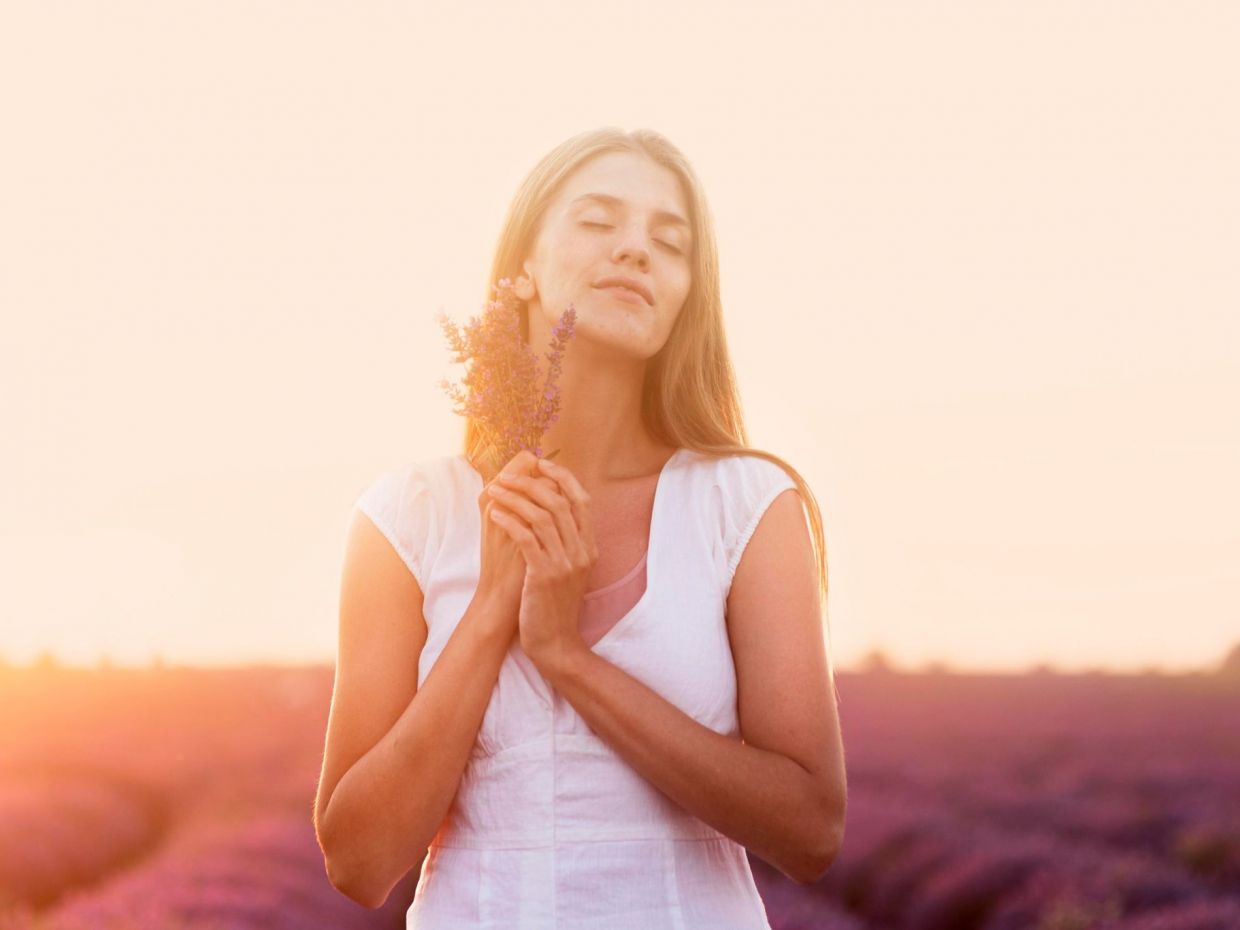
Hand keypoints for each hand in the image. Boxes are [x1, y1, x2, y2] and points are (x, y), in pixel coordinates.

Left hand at [485, 456, 597, 674]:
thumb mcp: (569, 569)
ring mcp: (565, 563)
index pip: (582, 499)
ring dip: (514, 498)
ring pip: (541, 515)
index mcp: (590, 546)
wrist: (555, 642)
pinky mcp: (544, 575)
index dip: (562, 477)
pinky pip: (526, 537)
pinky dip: (509, 520)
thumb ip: (566, 540)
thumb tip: (552, 507)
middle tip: (506, 475)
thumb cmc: (554, 603)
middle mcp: (582, 551)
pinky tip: (494, 514)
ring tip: (494, 491)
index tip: (540, 463)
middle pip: (559, 501)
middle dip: (530, 482)